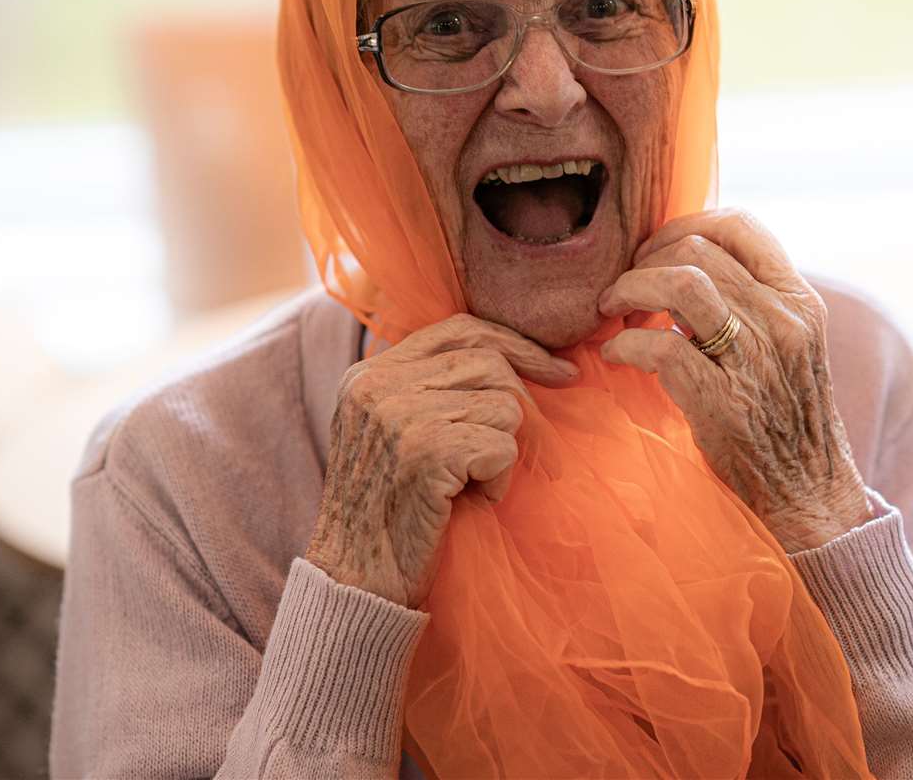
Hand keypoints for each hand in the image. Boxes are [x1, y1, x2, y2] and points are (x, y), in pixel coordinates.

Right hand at [304, 313, 577, 606]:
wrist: (356, 584)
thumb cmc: (391, 514)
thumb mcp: (396, 435)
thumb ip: (433, 391)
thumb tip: (519, 359)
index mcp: (369, 374)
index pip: (460, 329)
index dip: (517, 345)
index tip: (556, 371)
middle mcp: (378, 385)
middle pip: (490, 363)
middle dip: (523, 406)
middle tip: (529, 451)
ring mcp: (399, 415)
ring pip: (504, 405)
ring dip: (505, 453)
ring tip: (472, 487)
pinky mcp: (425, 451)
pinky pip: (502, 446)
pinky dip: (500, 481)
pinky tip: (470, 503)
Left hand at [598, 209, 872, 552]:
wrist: (812, 493)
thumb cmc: (789, 418)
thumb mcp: (790, 345)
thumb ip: (754, 302)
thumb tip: (688, 265)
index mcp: (799, 300)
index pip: (740, 225)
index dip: (685, 225)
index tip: (655, 249)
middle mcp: (781, 321)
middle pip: (696, 250)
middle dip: (645, 261)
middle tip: (624, 290)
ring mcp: (753, 360)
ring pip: (679, 284)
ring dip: (630, 289)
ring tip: (612, 311)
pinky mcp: (723, 402)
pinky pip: (661, 346)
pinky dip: (626, 344)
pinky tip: (618, 354)